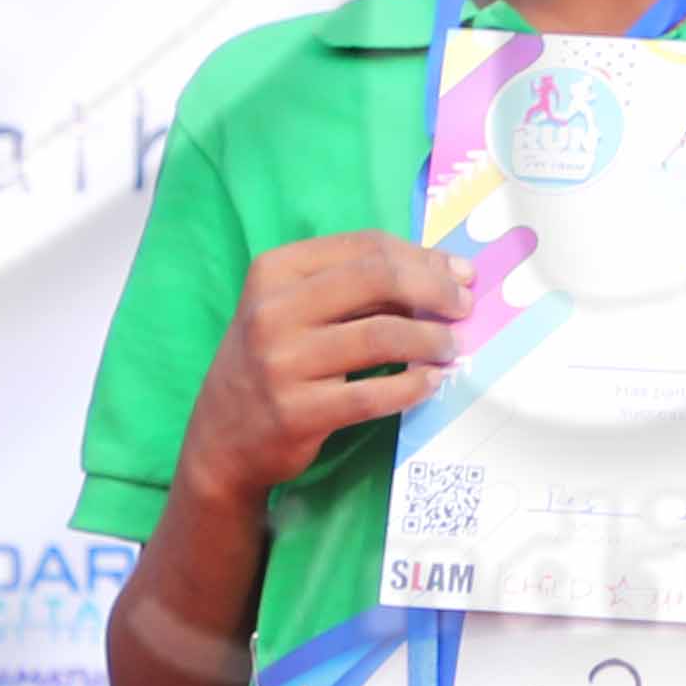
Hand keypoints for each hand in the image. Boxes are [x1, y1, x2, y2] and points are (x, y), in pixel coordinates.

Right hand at [177, 235, 469, 508]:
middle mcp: (273, 310)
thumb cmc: (271, 363)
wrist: (221, 438)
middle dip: (434, 289)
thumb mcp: (293, 310)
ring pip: (381, 336)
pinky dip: (412, 386)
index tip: (459, 274)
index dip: (422, 257)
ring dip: (430, 340)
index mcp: (274, 271)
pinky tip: (430, 383)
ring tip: (451, 348)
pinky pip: (372, 394)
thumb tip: (441, 274)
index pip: (365, 247)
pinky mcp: (296, 412)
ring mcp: (282, 362)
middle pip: (377, 279)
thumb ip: (353, 288)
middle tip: (463, 308)